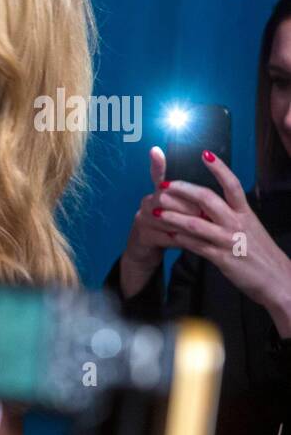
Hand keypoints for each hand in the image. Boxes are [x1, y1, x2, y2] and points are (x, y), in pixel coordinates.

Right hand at [120, 147, 204, 297]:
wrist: (146, 253)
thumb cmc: (169, 230)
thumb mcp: (177, 212)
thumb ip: (188, 202)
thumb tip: (209, 198)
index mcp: (157, 194)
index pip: (158, 177)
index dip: (157, 165)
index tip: (155, 150)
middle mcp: (146, 203)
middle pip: (168, 198)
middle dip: (191, 208)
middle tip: (209, 217)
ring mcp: (142, 219)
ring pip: (169, 218)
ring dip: (189, 226)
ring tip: (207, 232)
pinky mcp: (143, 237)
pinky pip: (167, 236)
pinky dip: (183, 241)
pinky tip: (195, 244)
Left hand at [155, 150, 290, 334]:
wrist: (278, 280)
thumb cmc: (261, 255)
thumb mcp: (250, 230)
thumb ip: (232, 218)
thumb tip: (210, 209)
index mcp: (246, 213)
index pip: (232, 184)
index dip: (219, 168)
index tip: (205, 154)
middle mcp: (237, 223)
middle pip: (207, 199)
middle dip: (182, 190)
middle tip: (163, 185)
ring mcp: (229, 240)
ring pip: (195, 223)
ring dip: (173, 216)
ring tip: (156, 210)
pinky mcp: (221, 258)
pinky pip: (196, 246)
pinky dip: (180, 240)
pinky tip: (168, 236)